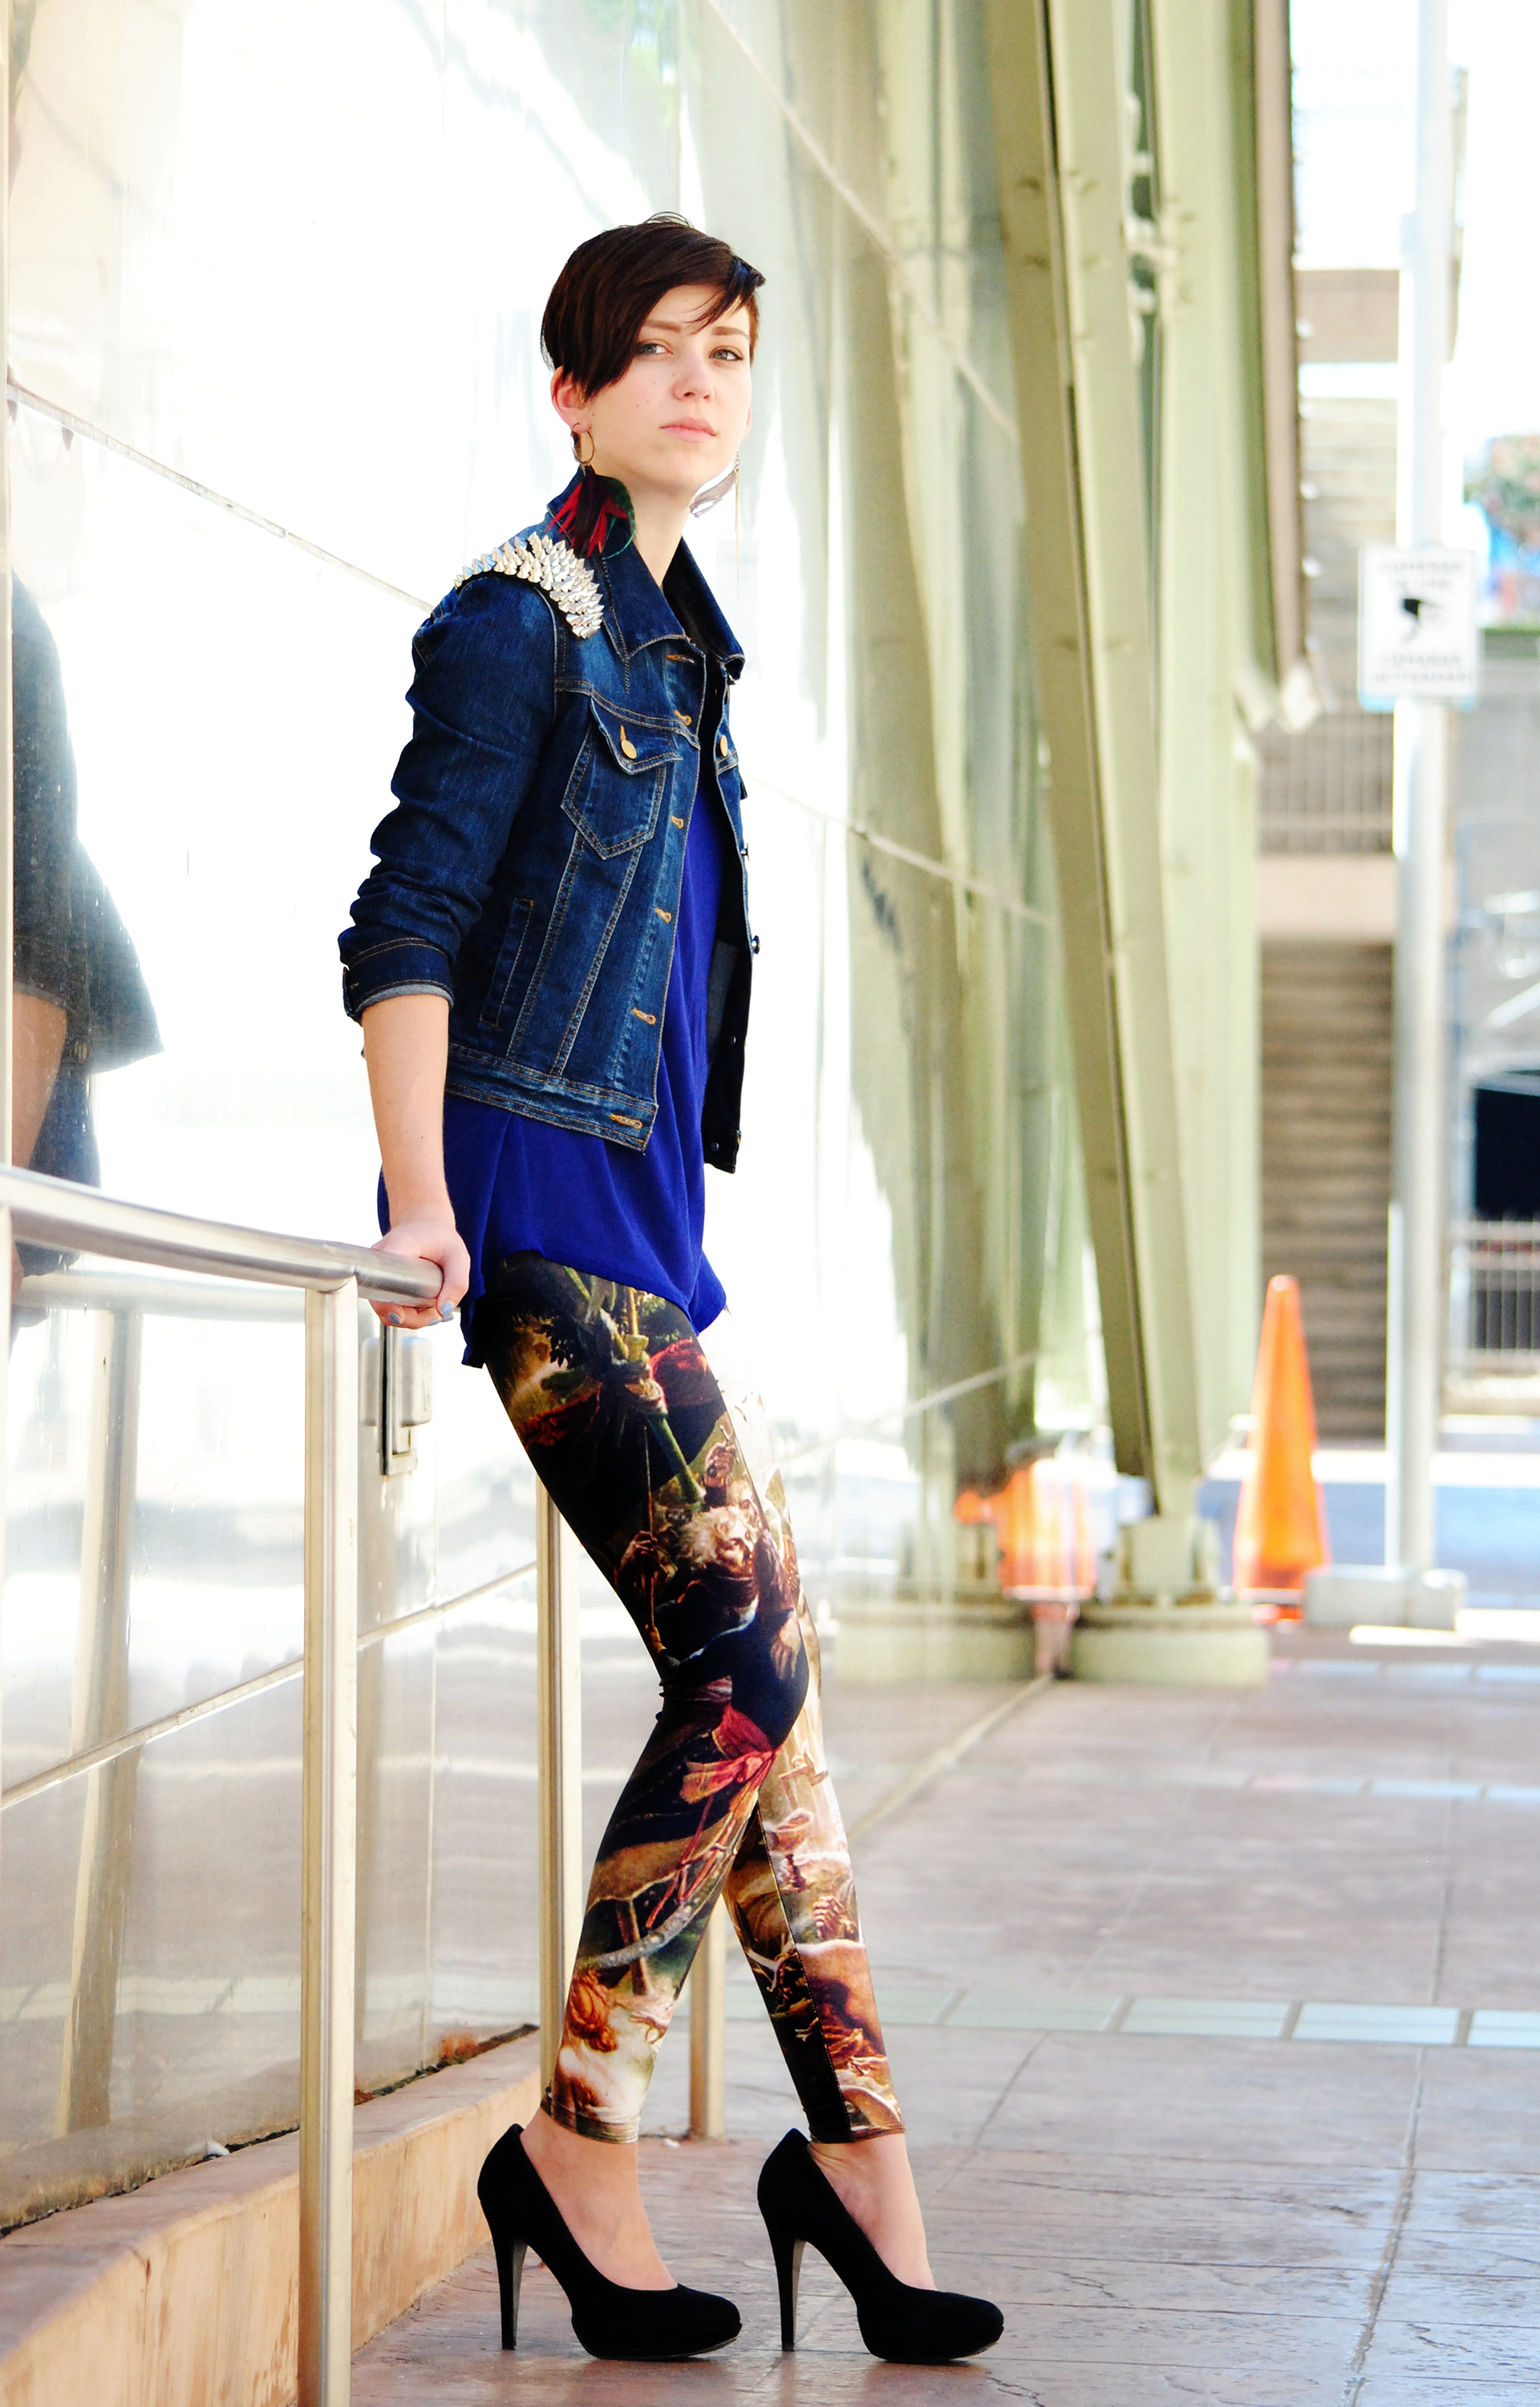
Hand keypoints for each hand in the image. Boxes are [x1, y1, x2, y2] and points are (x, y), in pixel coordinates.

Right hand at [371, 1211, 470, 1331]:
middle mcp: (381, 1258)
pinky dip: (403, 1311)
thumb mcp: (459, 1257)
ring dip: (407, 1316)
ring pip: (383, 1306)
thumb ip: (457, 1282)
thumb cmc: (440, 1237)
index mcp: (398, 1246)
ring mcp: (377, 1269)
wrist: (427, 1226)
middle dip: (407, 1317)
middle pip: (380, 1301)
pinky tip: (420, 1308)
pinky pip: (386, 1302)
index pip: (382, 1279)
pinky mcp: (380, 1279)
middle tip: (432, 1313)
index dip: (388, 1305)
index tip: (403, 1315)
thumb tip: (444, 1310)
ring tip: (429, 1310)